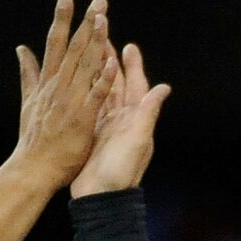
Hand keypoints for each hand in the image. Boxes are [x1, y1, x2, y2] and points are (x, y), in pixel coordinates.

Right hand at [12, 0, 117, 190]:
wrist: (33, 170)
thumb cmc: (33, 140)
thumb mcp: (27, 102)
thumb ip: (28, 74)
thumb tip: (21, 49)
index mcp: (48, 84)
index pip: (56, 45)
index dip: (62, 21)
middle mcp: (58, 88)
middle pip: (74, 50)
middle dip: (85, 23)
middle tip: (98, 0)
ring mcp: (70, 103)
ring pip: (85, 67)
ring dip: (95, 42)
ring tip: (104, 19)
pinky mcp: (81, 120)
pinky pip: (95, 96)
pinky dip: (101, 79)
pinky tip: (110, 62)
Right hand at [70, 41, 170, 197]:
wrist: (100, 198)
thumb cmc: (122, 172)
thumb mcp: (138, 142)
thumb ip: (148, 114)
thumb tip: (163, 88)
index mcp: (135, 119)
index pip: (136, 86)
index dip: (133, 66)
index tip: (129, 47)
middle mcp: (121, 120)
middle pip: (117, 85)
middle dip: (112, 63)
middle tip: (103, 42)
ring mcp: (105, 126)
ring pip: (102, 93)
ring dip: (97, 74)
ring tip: (87, 55)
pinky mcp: (90, 134)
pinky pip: (89, 107)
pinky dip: (85, 92)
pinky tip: (76, 81)